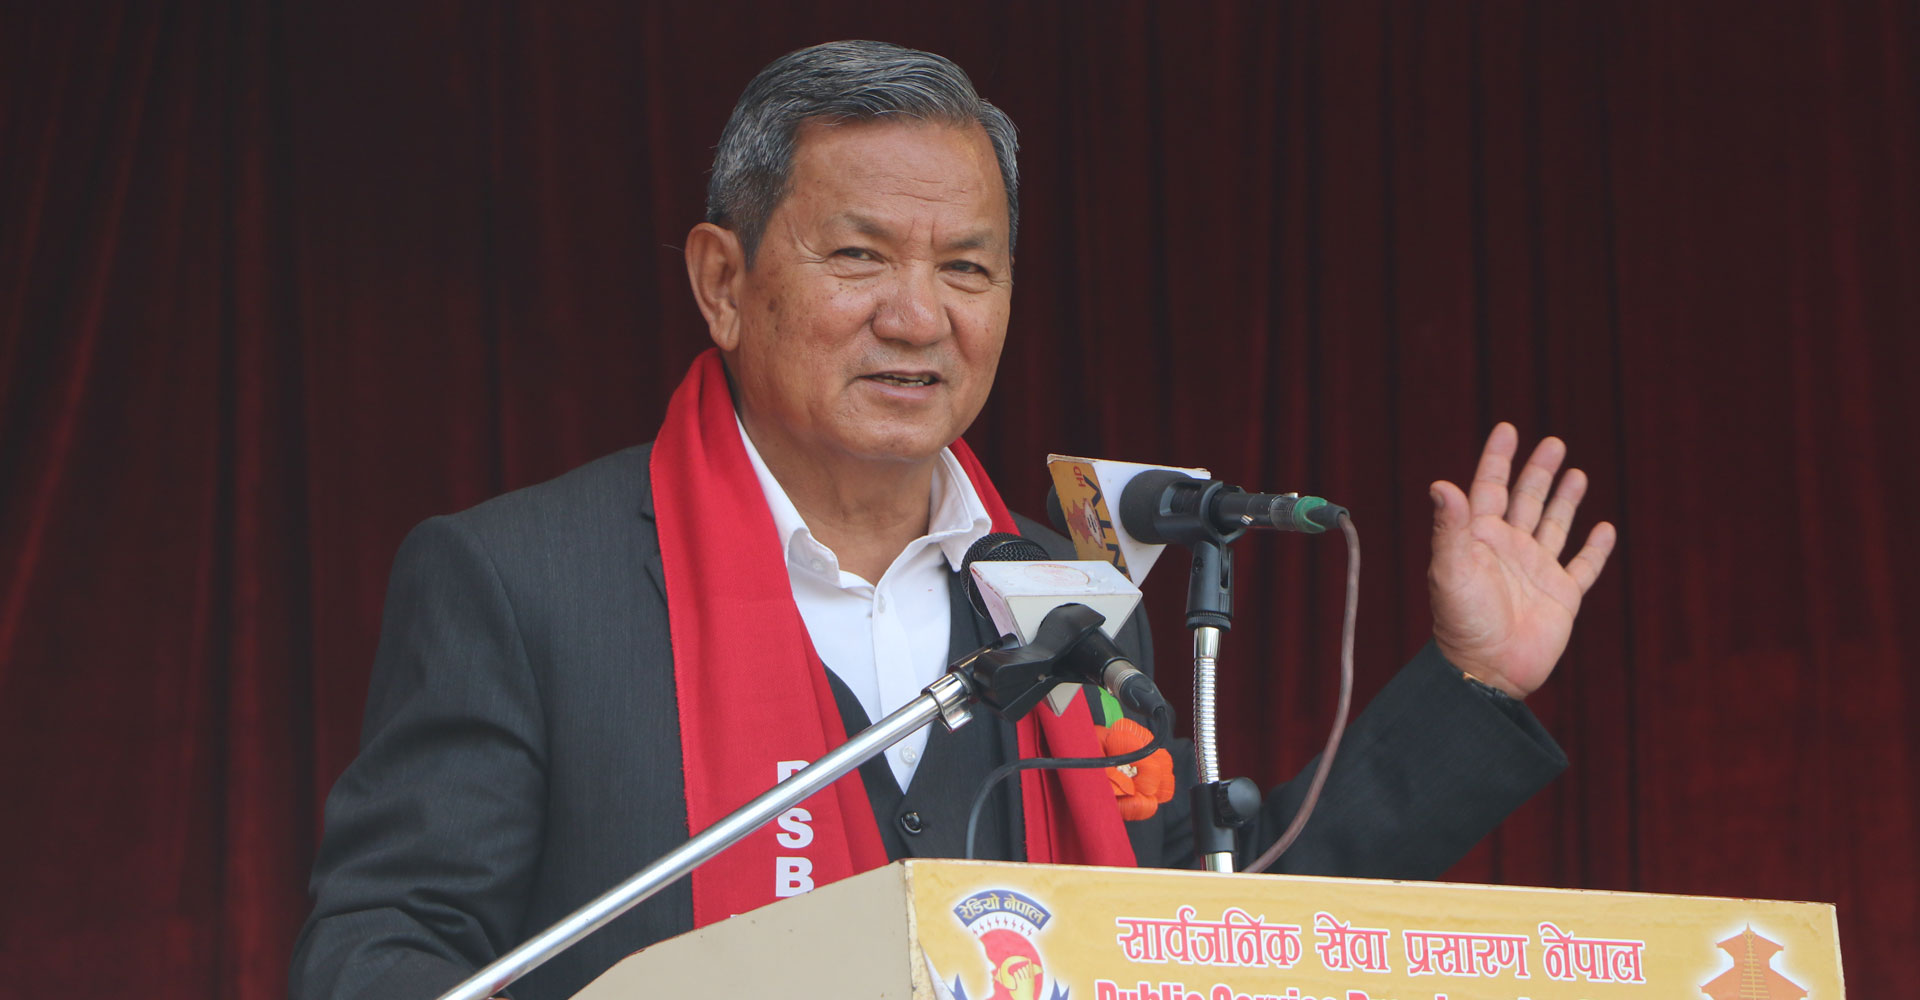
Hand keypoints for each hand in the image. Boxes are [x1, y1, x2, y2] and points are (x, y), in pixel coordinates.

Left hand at [1427, 423, 1616, 697]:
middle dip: (1538, 471)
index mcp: (1479, 539)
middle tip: (1553, 443)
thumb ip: (1449, 528)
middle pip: (1526, 500)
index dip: (1498, 459)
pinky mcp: (1561, 596)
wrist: (1487, 672)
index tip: (1507, 429)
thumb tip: (1441, 485)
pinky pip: (1583, 566)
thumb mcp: (1450, 570)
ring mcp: (1536, 572)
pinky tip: (1605, 528)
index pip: (1488, 488)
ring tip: (1576, 472)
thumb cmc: (1462, 623)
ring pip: (1554, 526)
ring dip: (1565, 499)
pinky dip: (1596, 548)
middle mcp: (1508, 550)